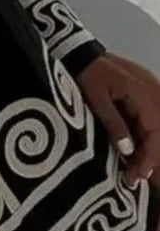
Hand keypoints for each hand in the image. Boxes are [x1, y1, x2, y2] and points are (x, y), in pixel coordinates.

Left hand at [78, 54, 159, 184]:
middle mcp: (152, 92)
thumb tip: (130, 151)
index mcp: (142, 93)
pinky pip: (149, 120)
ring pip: (156, 127)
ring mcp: (150, 91)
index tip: (139, 176)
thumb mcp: (96, 99)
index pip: (155, 132)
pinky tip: (134, 153)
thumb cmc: (86, 73)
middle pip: (159, 132)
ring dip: (148, 148)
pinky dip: (143, 137)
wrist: (78, 51)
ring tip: (135, 171)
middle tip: (135, 179)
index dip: (149, 157)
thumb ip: (114, 123)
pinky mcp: (143, 93)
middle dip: (150, 157)